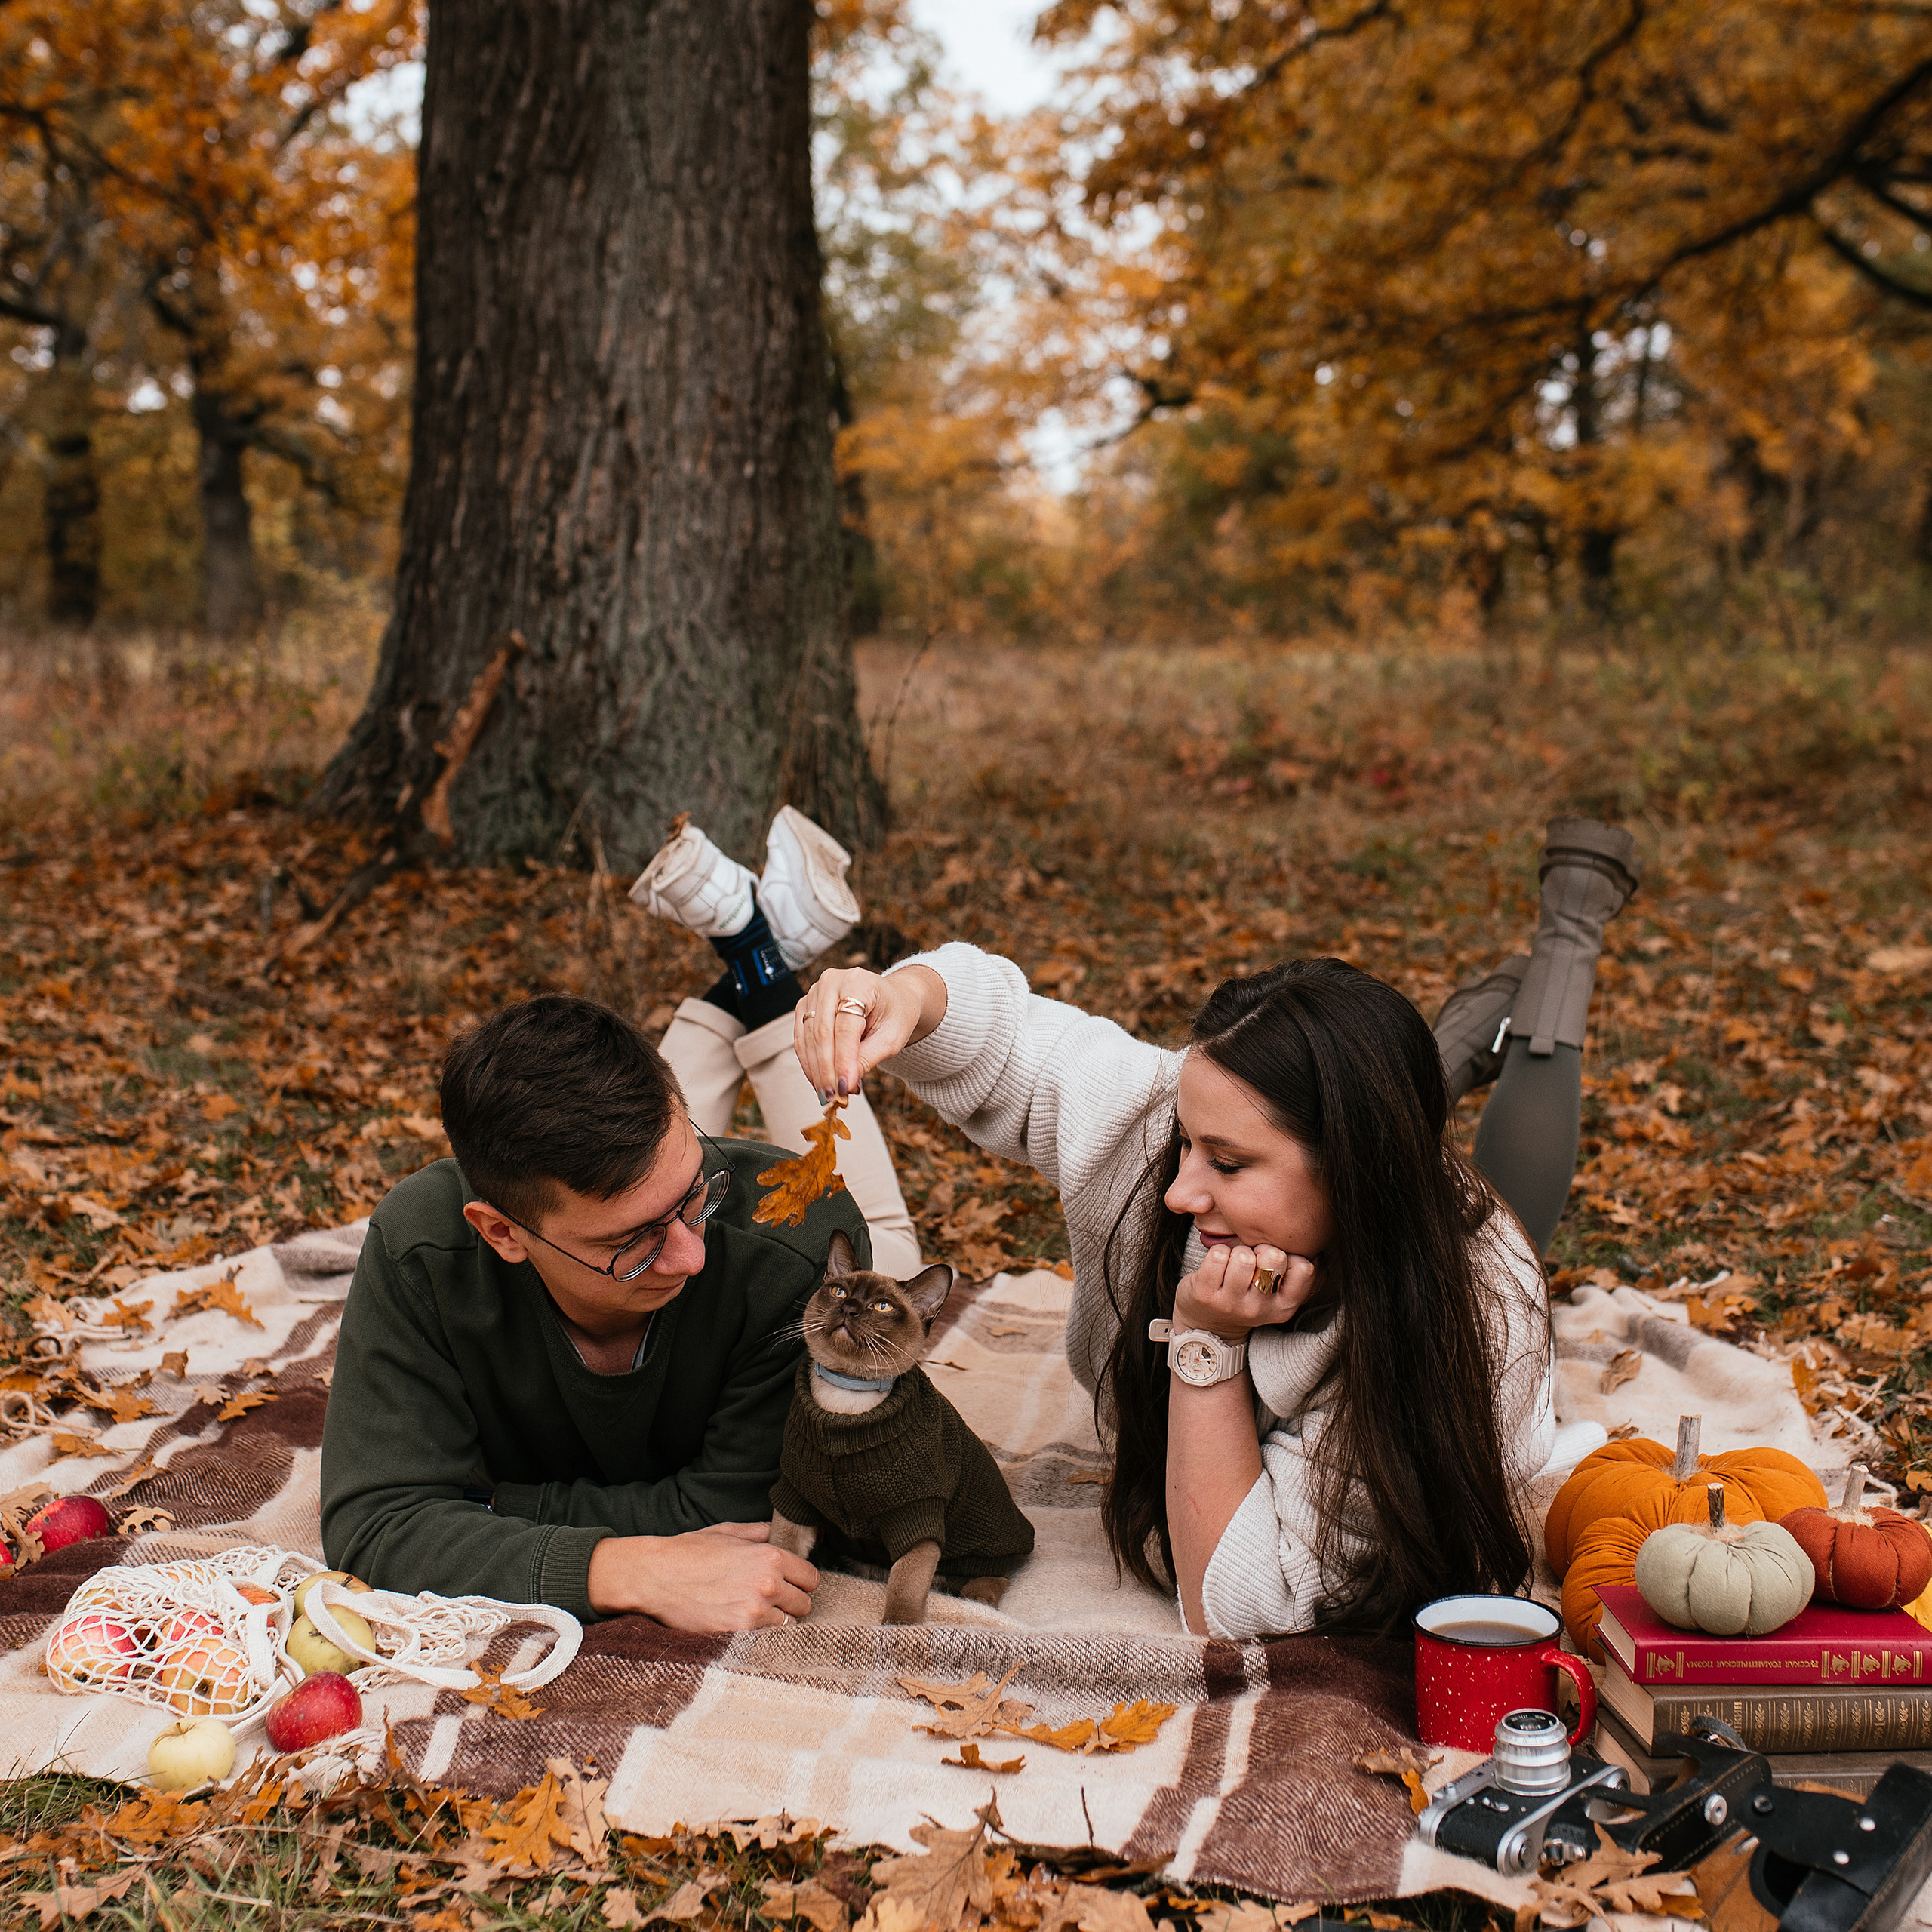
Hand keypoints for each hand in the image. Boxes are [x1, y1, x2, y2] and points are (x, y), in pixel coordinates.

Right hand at [588, 1520, 818, 1630]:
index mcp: (769, 1556)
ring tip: (753, 1612)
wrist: (654, 1577)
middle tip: (770, 1599)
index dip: (801, 1580)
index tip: (789, 1583)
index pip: (811, 1577)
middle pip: (805, 1603)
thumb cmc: (690, 1552)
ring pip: (788, 1624)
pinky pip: (766, 1640)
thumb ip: (764, 1533)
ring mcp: (754, 1612)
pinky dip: (759, 1635)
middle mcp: (768, 1584)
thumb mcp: (729, 1533)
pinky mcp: (737, 1634)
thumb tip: (790, 1531)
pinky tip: (742, 1623)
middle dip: (791, 1601)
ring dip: (776, 1620)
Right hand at [793, 964, 945, 1100]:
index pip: (846, 1027)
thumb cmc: (895, 1015)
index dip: (843, 1060)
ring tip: (827, 1093)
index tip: (845, 1088)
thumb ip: (868, 1058)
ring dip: (815, 1069)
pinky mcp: (805, 1004)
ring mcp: (815, 991)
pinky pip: (801, 1037)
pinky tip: (818, 1080)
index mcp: (859, 982)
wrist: (892, 998)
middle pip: (822, 1032)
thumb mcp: (892, 1038)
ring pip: (808, 1036)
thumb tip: (845, 1084)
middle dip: (826, 1069)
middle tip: (833, 1096)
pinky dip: (808, 1061)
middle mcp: (832, 981)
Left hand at [1172, 1242, 1314, 1341]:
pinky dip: (1218, 1252)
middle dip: (1262, 1249)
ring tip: (1233, 1263)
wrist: (1208, 1326)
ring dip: (1237, 1251)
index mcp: (1284, 1307)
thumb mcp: (1276, 1294)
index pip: (1304, 1269)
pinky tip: (1217, 1265)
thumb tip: (1312, 1248)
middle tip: (1253, 1258)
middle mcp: (1259, 1309)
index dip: (1290, 1256)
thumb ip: (1291, 1272)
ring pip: (1243, 1256)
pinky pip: (1218, 1255)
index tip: (1275, 1263)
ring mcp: (1231, 1303)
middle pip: (1274, 1258)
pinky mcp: (1205, 1294)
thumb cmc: (1247, 1297)